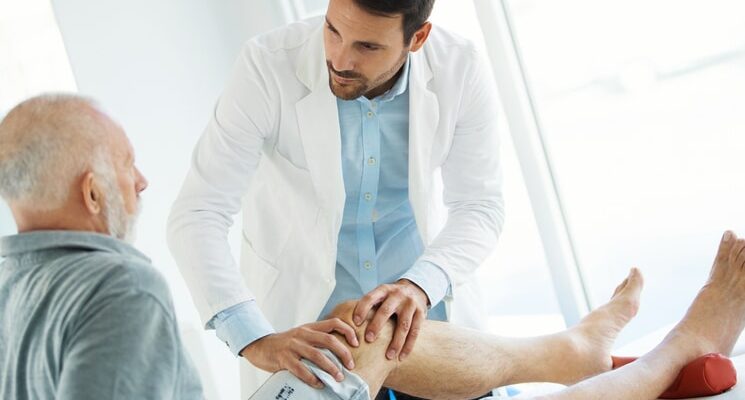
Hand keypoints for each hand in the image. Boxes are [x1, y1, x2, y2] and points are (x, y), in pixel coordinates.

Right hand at [240, 318, 358, 387]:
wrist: (260, 346)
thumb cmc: (285, 344)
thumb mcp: (302, 335)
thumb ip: (317, 339)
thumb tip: (340, 350)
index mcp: (310, 328)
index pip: (334, 323)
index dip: (348, 331)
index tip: (356, 343)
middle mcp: (303, 334)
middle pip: (329, 340)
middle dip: (343, 353)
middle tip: (350, 365)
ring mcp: (293, 346)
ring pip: (318, 356)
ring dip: (331, 368)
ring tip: (338, 377)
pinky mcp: (284, 358)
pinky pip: (301, 369)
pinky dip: (312, 378)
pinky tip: (319, 384)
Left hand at [353, 279, 428, 360]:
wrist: (416, 289)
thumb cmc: (391, 297)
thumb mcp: (381, 295)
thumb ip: (369, 306)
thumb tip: (345, 323)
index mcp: (384, 290)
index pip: (370, 298)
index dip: (362, 309)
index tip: (355, 323)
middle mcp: (397, 295)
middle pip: (386, 311)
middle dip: (377, 326)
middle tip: (369, 340)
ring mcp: (410, 304)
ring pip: (403, 325)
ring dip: (396, 342)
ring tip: (388, 356)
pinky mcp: (421, 313)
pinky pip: (415, 332)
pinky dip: (408, 346)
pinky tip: (402, 356)